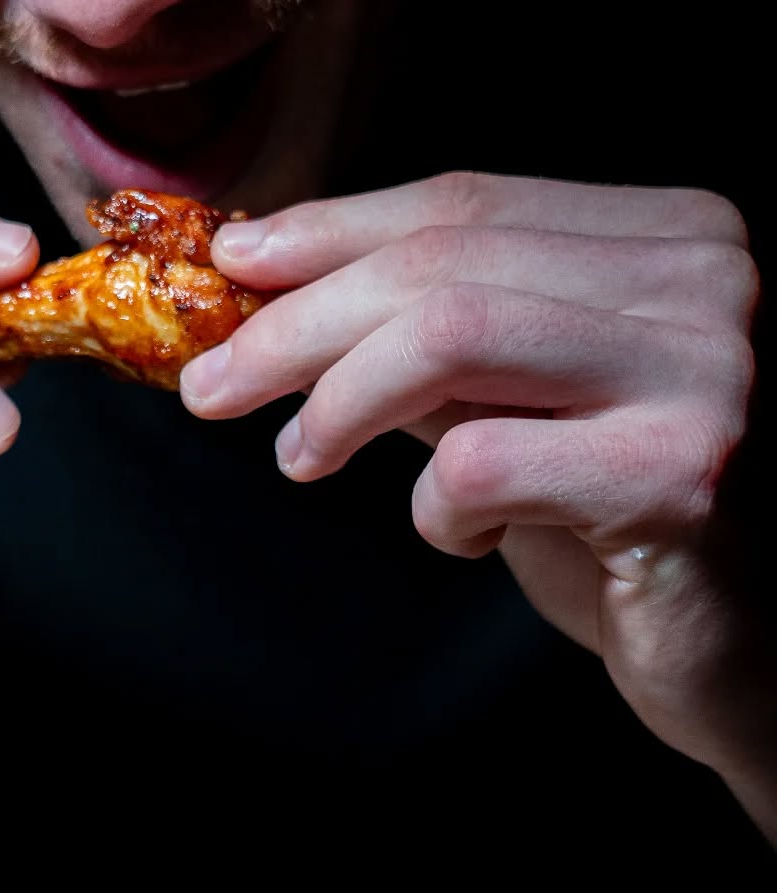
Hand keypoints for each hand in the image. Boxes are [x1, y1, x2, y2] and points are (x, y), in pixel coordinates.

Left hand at [180, 172, 765, 780]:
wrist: (745, 649)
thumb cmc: (626, 528)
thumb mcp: (525, 411)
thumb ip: (434, 350)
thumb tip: (282, 302)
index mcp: (670, 237)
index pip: (468, 201)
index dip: (331, 231)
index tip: (233, 271)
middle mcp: (704, 281)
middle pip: (444, 264)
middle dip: (298, 325)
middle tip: (211, 386)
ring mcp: (705, 369)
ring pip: (452, 334)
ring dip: (338, 402)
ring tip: (300, 458)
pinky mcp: (682, 472)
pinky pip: (486, 462)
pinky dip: (434, 511)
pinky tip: (463, 539)